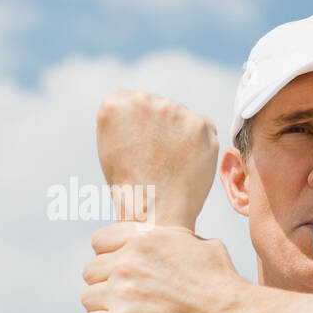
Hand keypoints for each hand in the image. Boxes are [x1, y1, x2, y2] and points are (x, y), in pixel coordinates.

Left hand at [79, 221, 253, 312]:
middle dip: (104, 285)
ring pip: (87, 298)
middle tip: (122, 300)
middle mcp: (129, 261)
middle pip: (90, 271)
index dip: (107, 258)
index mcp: (144, 238)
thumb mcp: (202, 245)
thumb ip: (174, 239)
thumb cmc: (223, 285)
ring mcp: (122, 292)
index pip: (99, 241)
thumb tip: (171, 237)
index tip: (118, 272)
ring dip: (101, 309)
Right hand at [96, 90, 218, 228]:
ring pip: (181, 117)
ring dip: (179, 135)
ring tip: (171, 164)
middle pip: (158, 106)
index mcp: (115, 104)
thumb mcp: (110, 146)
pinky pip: (202, 128)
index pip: (132, 103)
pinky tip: (188, 163)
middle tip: (157, 159)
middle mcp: (144, 100)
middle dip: (160, 128)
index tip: (138, 147)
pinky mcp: (200, 123)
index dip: (137, 127)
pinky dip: (199, 144)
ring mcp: (174, 109)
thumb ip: (126, 120)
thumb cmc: (130, 185)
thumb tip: (144, 112)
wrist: (155, 211)